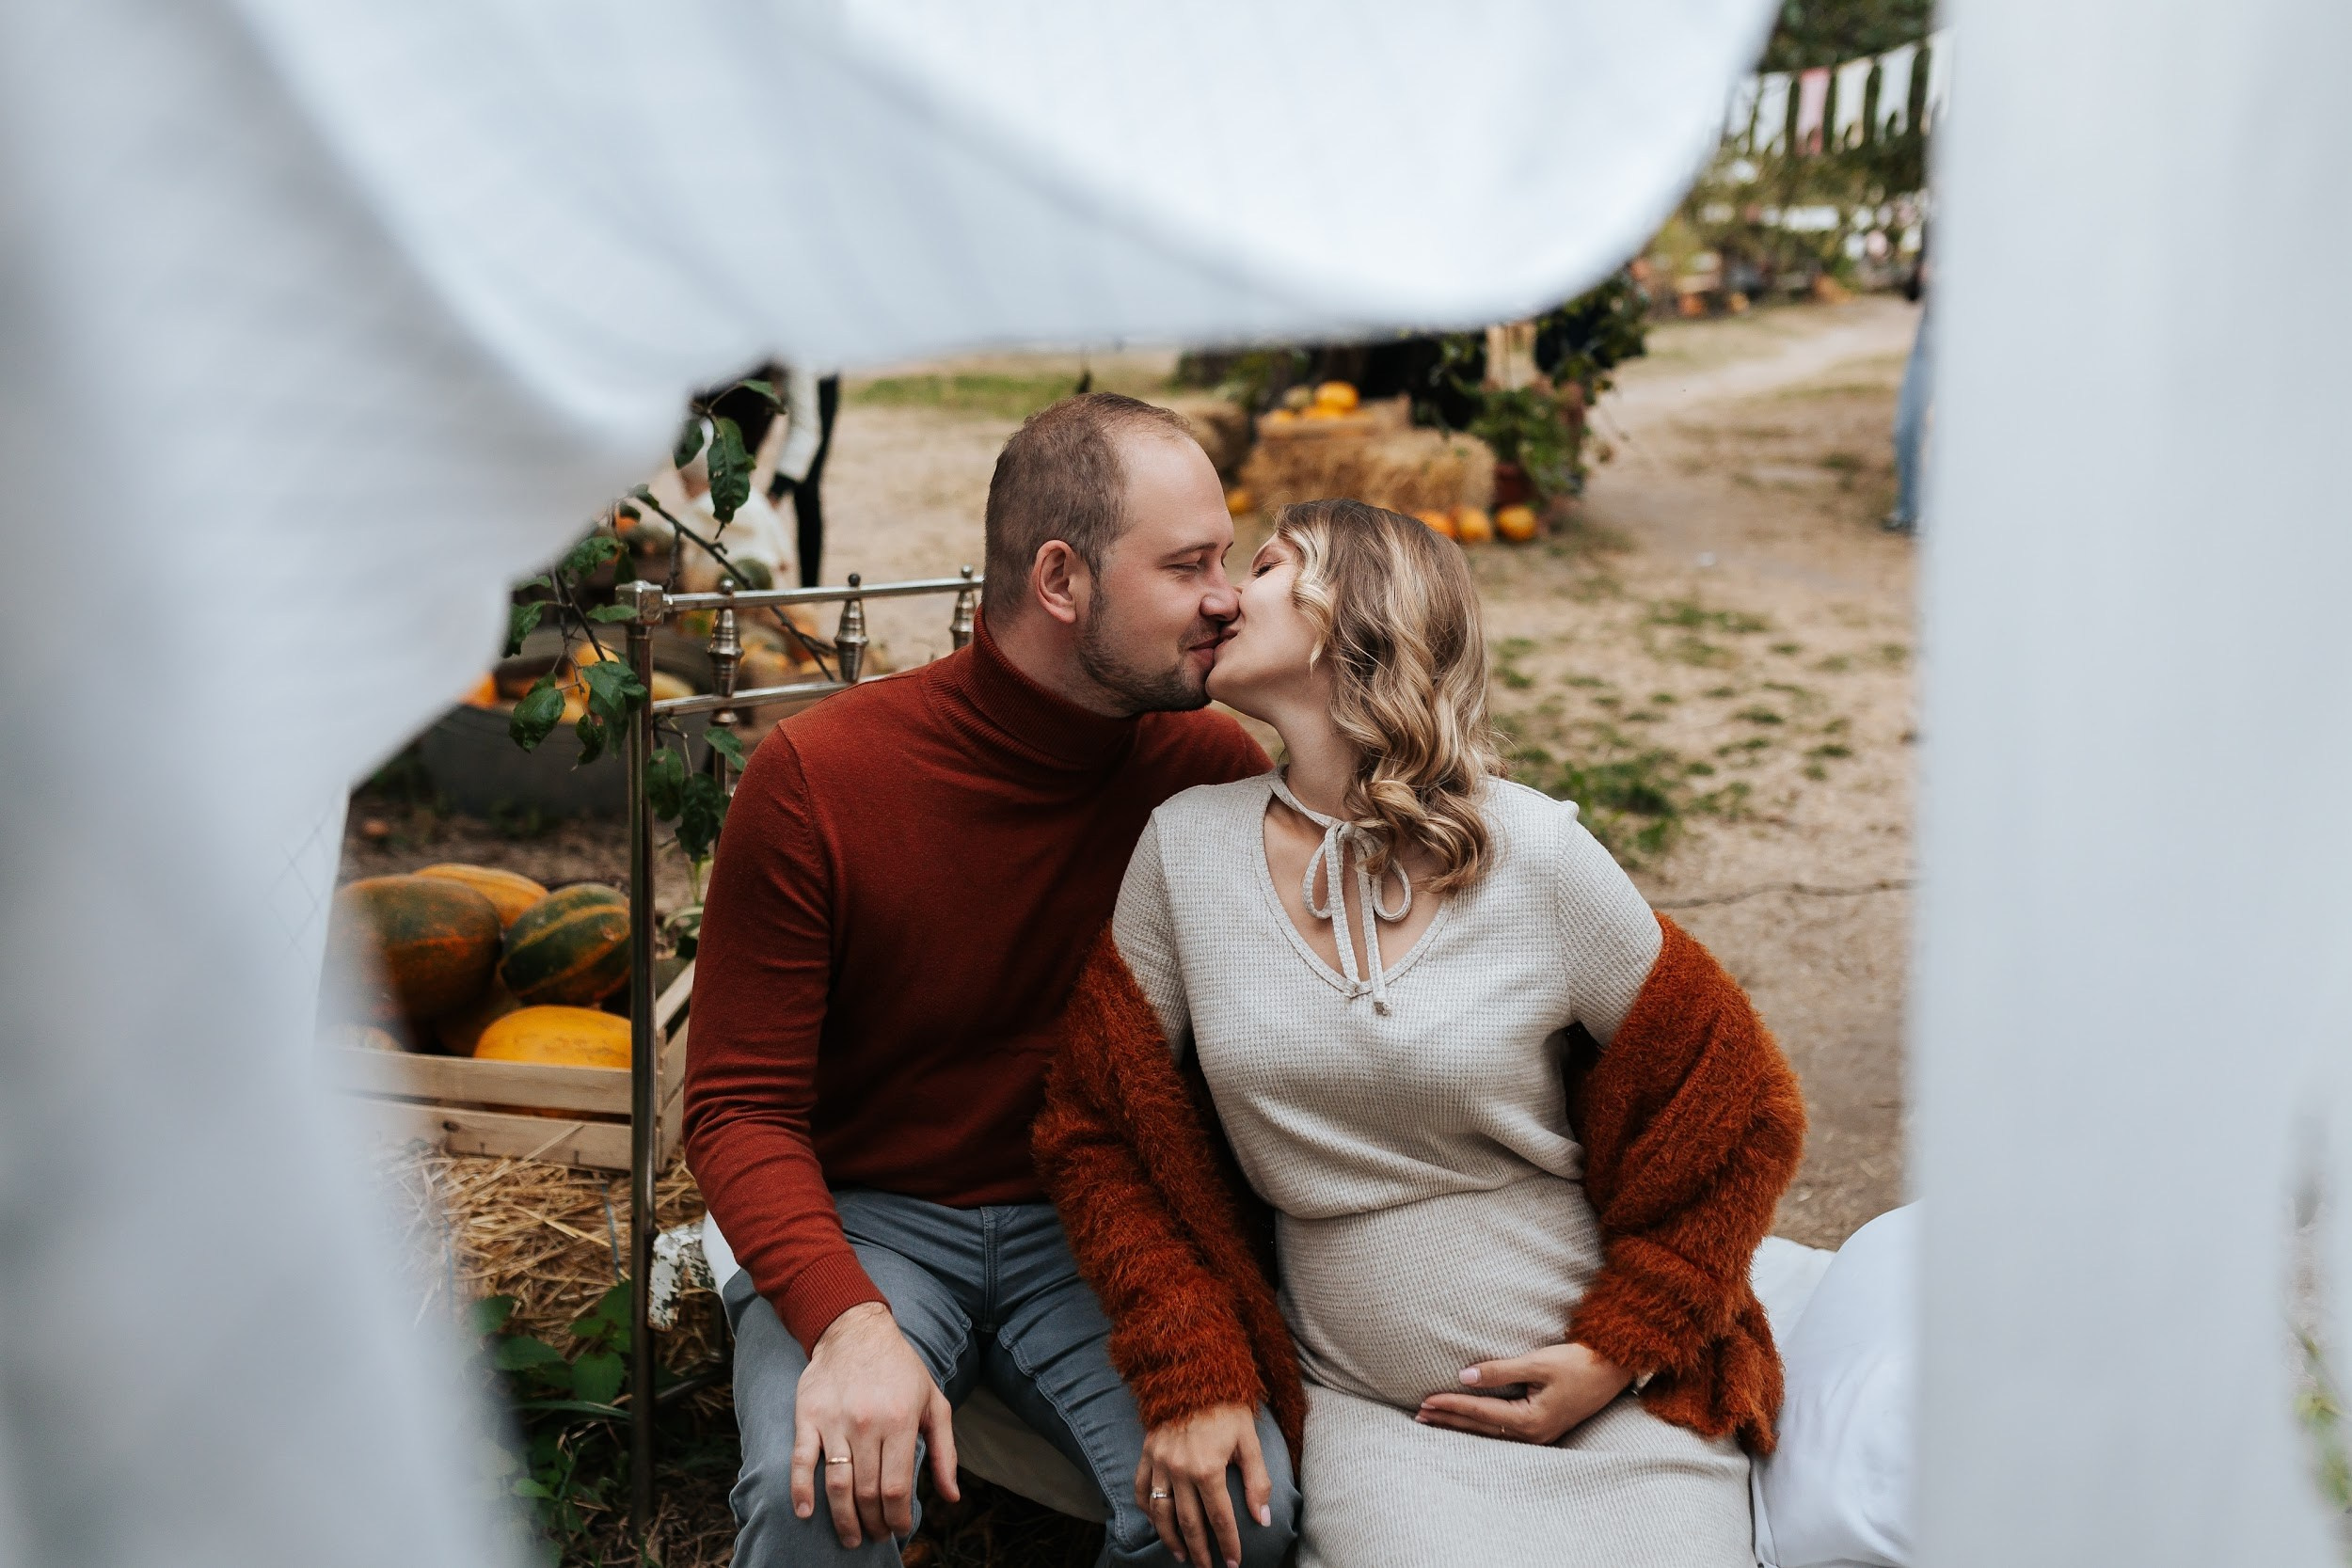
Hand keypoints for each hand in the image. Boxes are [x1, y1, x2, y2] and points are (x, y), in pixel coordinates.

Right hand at [790, 1302, 958, 1548]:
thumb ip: (945, 1451)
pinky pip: (801, 1461)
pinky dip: (800, 1491)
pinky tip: (806, 1514)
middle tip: (876, 1535)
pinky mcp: (808, 1417)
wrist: (856, 1331)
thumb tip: (952, 1496)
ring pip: (837, 1484)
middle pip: (867, 1491)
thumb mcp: (934, 1403)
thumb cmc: (901, 1369)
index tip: (899, 1529)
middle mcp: (867, 1423)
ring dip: (843, 1518)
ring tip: (851, 1537)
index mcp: (901, 1421)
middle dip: (873, 1523)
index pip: (896, 1486)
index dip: (898, 1516)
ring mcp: (835, 1421)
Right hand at [1135, 1403, 1273, 1567]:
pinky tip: (1158, 1524)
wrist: (1192, 1372)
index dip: (1228, 1544)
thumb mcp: (1249, 1440)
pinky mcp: (1147, 1454)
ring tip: (1182, 1556)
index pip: (1220, 1518)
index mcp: (1207, 1469)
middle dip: (1201, 1552)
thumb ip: (1257, 1481)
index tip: (1234, 1564)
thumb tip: (1262, 1520)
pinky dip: (1148, 1511)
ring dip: (1172, 1539)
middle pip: (1190, 1523)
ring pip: (1162, 1514)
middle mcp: (1179, 1471)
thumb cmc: (1227, 1406)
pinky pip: (1142, 1490)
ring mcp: (1159, 1463)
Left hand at [1415, 1342, 1633, 1445]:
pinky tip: (1467, 1425)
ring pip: (1490, 1434)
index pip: (1479, 1412)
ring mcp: (1539, 1437)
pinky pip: (1503, 1434)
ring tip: (1434, 1422)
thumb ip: (1499, 1370)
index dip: (1451, 1405)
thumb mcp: (1538, 1363)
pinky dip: (1480, 1428)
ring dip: (1461, 1427)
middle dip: (1449, 1422)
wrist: (1612, 1371)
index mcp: (1530, 1420)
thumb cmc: (1578, 1364)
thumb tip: (1464, 1376)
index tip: (1425, 1401)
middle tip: (1419, 1417)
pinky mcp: (1542, 1431)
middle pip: (1480, 1429)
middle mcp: (1533, 1435)